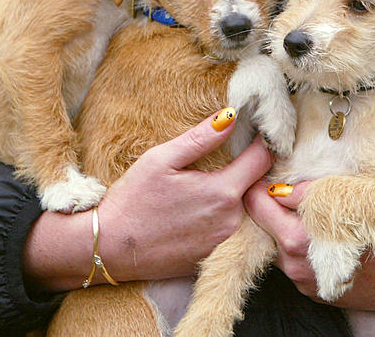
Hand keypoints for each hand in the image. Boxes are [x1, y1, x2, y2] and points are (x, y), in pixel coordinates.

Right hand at [23, 108, 272, 291]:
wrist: (109, 248)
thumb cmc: (132, 200)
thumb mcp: (161, 159)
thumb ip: (201, 138)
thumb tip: (231, 115)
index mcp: (223, 191)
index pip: (263, 159)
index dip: (265, 141)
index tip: (260, 131)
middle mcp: (232, 220)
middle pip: (256, 186)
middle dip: (249, 169)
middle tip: (234, 155)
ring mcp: (225, 242)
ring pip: (245, 209)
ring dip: (237, 194)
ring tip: (212, 183)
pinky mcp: (215, 258)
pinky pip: (232, 231)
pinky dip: (224, 217)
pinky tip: (200, 211)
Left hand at [243, 180, 374, 309]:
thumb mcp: (352, 198)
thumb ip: (310, 191)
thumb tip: (279, 183)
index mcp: (299, 238)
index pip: (257, 204)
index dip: (259, 183)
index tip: (266, 169)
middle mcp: (295, 264)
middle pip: (262, 225)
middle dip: (269, 205)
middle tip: (282, 184)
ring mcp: (303, 281)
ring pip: (276, 245)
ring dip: (282, 226)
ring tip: (302, 208)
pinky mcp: (314, 291)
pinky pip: (293, 263)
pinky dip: (297, 247)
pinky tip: (317, 233)